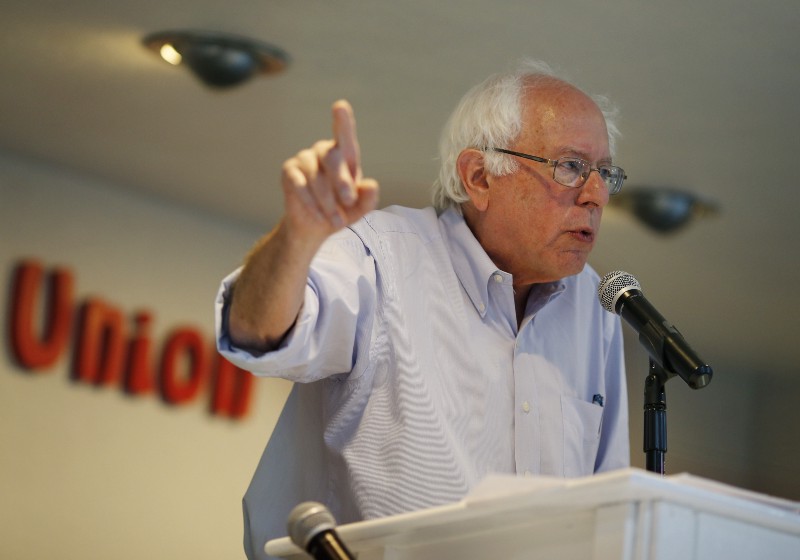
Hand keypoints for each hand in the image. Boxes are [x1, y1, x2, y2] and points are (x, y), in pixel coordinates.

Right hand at [281, 100, 378, 242]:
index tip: (340, 106)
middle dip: (342, 181)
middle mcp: (323, 151)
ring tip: (336, 220)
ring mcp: (304, 159)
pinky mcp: (289, 171)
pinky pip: (299, 184)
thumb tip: (371, 185)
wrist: (314, 227)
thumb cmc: (341, 211)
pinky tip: (319, 216)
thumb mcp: (359, 209)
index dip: (342, 121)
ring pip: (315, 175)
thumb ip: (368, 199)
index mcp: (344, 155)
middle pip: (332, 157)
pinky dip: (310, 202)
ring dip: (327, 199)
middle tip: (350, 201)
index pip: (344, 135)